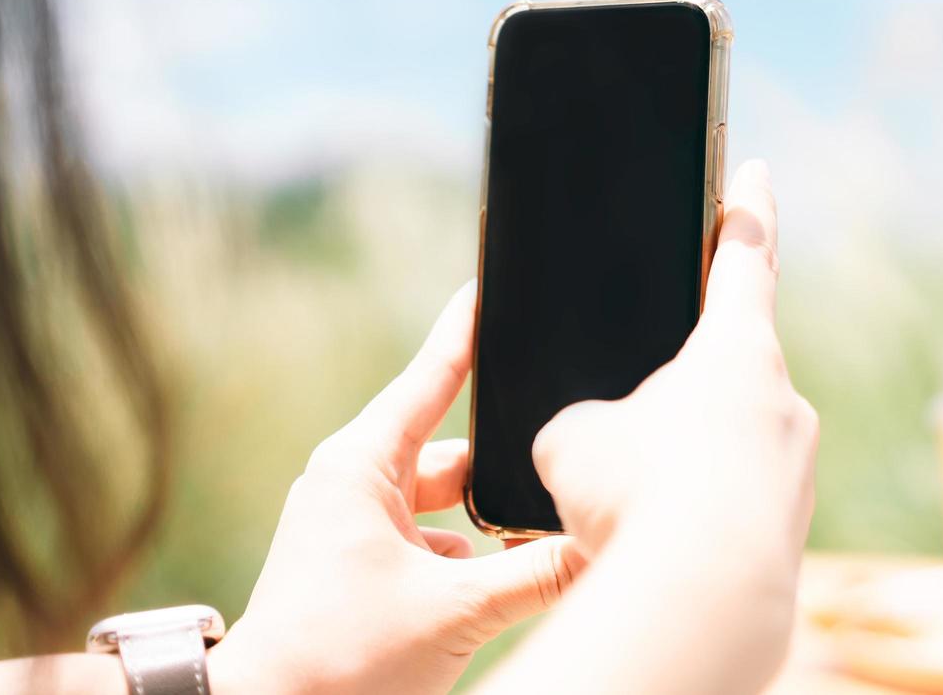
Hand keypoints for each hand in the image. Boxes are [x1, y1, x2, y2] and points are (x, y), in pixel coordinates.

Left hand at [208, 282, 582, 694]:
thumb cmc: (338, 660)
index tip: (490, 286)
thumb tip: (603, 547)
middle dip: (506, 466)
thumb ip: (537, 576)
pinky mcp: (363, 566)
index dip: (467, 330)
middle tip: (562, 462)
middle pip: (455, 451)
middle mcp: (357, 484)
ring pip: (448, 502)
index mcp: (362, 465)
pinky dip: (469, 556)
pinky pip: (431, 540)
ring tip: (542, 540)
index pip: (432, 376)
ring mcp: (356, 526)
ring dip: (489, 523)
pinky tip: (505, 580)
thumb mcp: (455, 611)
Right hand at [525, 160, 817, 685]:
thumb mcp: (572, 440)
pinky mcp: (791, 534)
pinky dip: (696, 519)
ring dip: (685, 468)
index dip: (745, 211)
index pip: (745, 258)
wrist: (703, 602)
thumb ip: (585, 424)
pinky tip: (656, 547)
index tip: (757, 175)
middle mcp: (783, 403)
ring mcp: (796, 472)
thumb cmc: (640, 498)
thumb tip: (599, 447)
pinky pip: (734, 508)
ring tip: (630, 508)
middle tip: (635, 430)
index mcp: (737, 350)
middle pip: (732, 373)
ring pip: (730, 450)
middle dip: (682, 394)